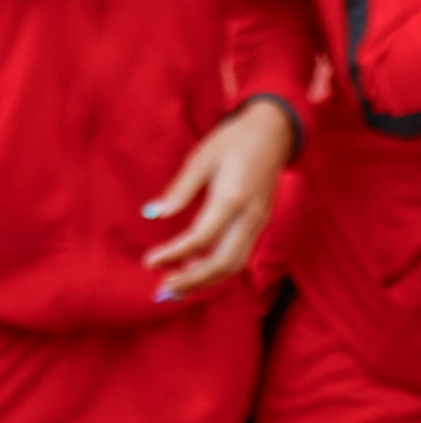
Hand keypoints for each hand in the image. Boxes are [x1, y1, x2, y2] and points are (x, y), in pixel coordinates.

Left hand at [144, 99, 296, 298]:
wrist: (274, 132)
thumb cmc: (232, 140)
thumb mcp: (200, 158)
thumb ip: (179, 190)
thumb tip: (153, 214)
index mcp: (233, 198)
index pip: (201, 238)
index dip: (174, 253)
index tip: (148, 262)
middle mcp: (250, 217)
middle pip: (223, 263)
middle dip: (192, 281)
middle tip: (161, 290)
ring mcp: (259, 223)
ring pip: (235, 265)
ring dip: (204, 281)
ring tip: (174, 288)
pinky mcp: (260, 224)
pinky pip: (240, 255)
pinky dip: (217, 269)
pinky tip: (194, 270)